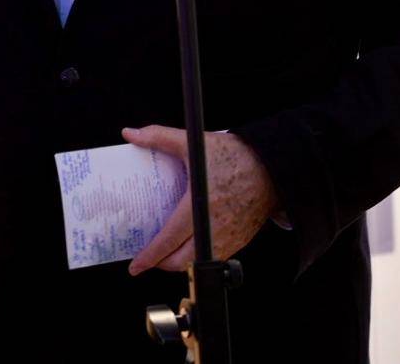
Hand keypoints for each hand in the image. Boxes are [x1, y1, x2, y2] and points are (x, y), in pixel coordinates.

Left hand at [122, 125, 277, 274]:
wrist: (270, 169)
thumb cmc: (234, 156)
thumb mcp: (193, 142)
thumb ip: (159, 137)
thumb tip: (130, 134)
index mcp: (198, 205)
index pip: (169, 239)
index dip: (150, 255)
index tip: (136, 266)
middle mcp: (213, 227)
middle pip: (181, 261)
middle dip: (160, 263)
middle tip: (148, 258)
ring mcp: (227, 238)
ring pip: (197, 262)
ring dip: (179, 262)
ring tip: (166, 251)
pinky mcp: (238, 241)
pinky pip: (213, 256)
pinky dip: (198, 256)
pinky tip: (190, 245)